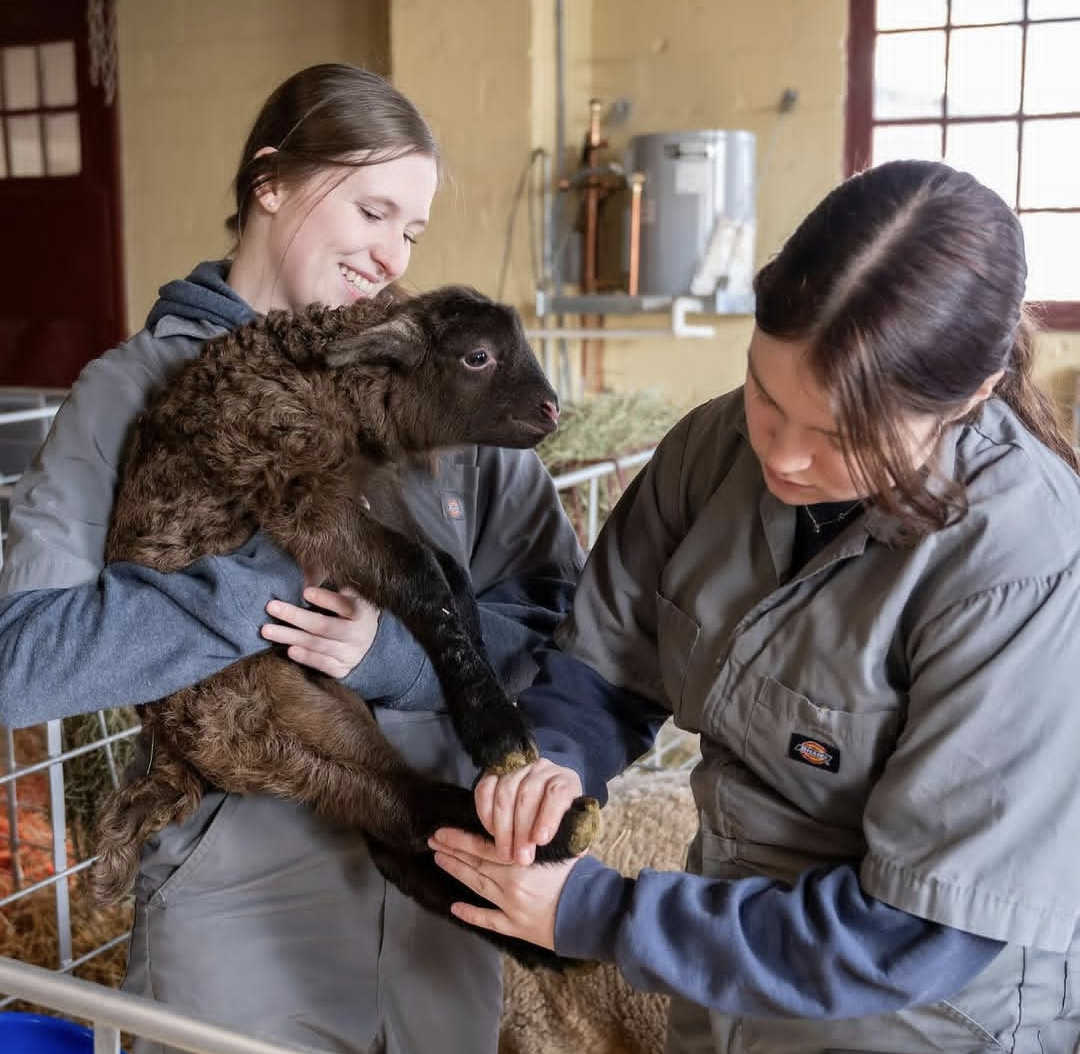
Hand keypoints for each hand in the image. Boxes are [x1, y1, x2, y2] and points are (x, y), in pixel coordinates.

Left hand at [261, 585, 378, 677]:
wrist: (370, 643)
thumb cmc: (352, 612)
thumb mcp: (351, 596)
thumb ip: (334, 586)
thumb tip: (306, 575)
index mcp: (362, 612)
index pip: (345, 605)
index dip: (326, 599)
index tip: (306, 591)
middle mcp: (358, 634)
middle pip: (324, 626)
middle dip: (295, 616)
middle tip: (271, 607)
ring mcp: (350, 653)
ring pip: (317, 645)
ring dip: (290, 636)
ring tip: (266, 630)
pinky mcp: (341, 669)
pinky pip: (322, 664)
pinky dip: (306, 657)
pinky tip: (289, 650)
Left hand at [429, 827, 579, 950]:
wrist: (593, 913)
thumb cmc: (581, 875)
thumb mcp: (562, 846)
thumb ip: (540, 833)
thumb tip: (526, 813)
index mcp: (520, 862)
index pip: (483, 847)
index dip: (460, 840)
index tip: (442, 832)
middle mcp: (510, 883)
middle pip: (475, 865)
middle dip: (453, 852)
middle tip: (433, 842)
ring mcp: (511, 907)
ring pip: (477, 886)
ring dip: (457, 873)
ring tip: (439, 860)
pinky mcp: (516, 927)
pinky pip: (489, 920)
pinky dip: (471, 914)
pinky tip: (455, 908)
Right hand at [476, 759, 582, 864]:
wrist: (544, 808)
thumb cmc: (560, 823)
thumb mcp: (573, 829)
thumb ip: (575, 837)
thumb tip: (577, 849)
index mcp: (566, 780)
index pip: (558, 792)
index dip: (548, 816)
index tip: (540, 841)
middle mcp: (542, 769)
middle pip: (527, 794)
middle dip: (522, 830)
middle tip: (521, 858)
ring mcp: (517, 769)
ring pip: (505, 792)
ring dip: (503, 827)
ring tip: (506, 852)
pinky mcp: (495, 773)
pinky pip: (485, 789)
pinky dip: (486, 813)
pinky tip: (492, 832)